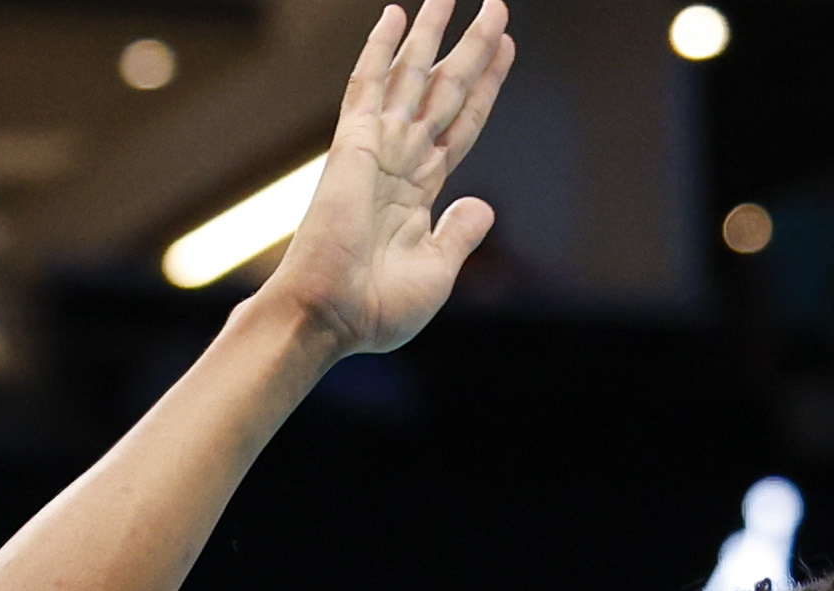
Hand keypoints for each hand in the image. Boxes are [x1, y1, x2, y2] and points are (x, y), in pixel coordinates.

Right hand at [265, 0, 516, 355]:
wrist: (329, 316)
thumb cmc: (374, 310)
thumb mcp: (437, 271)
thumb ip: (460, 233)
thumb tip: (483, 205)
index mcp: (419, 193)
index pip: (461, 124)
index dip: (485, 87)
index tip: (505, 50)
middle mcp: (399, 163)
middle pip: (446, 91)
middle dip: (473, 50)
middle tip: (497, 7)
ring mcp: (376, 151)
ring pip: (413, 78)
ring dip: (435, 34)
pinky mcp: (352, 146)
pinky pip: (369, 86)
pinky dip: (380, 50)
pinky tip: (395, 14)